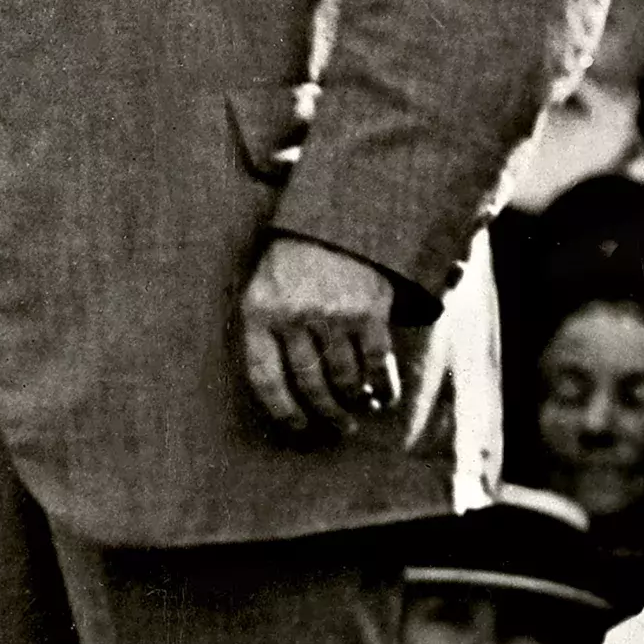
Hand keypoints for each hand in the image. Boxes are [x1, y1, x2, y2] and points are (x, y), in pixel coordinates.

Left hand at [237, 236, 406, 437]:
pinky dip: (384, 386)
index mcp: (258, 312)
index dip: (283, 411)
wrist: (339, 214)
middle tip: (338, 426)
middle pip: (310, 385)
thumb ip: (265, 330)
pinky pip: (376, 363)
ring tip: (362, 409)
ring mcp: (332, 313)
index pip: (265, 379)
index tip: (299, 428)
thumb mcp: (264, 285)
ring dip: (356, 401)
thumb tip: (281, 392)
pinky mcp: (369, 310)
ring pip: (344, 378)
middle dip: (327, 413)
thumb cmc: (296, 258)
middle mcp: (293, 316)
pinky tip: (385, 396)